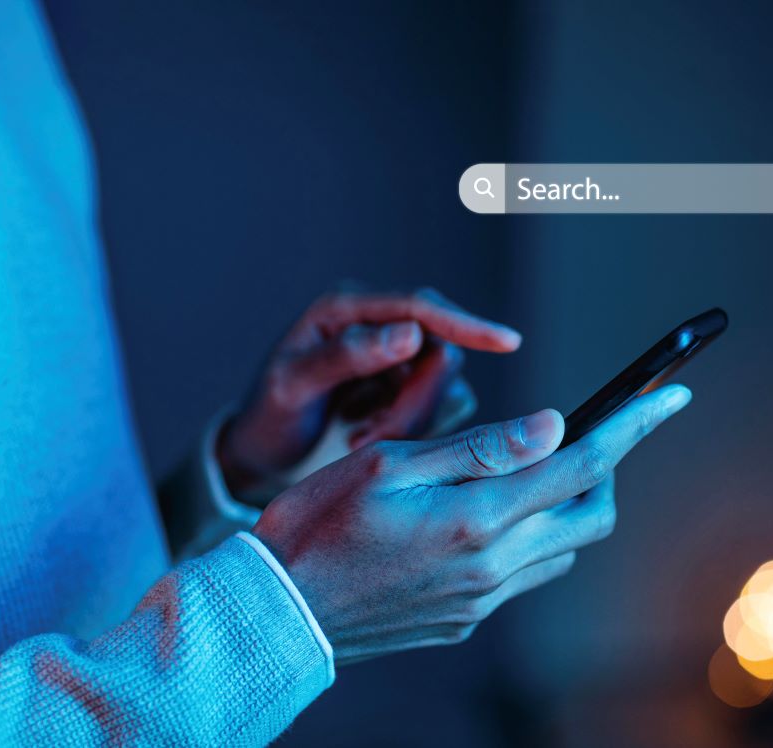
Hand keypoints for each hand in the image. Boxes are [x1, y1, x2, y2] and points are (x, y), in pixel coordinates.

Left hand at [217, 288, 521, 494]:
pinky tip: (369, 437)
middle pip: (441, 353)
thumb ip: (347, 355)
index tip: (509, 341)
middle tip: (367, 438)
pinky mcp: (408, 390)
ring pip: (444, 387)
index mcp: (348, 309)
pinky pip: (440, 410)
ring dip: (409, 422)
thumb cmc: (270, 415)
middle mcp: (381, 326)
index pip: (421, 307)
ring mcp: (398, 359)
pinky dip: (411, 432)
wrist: (263, 455)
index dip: (467, 323)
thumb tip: (410, 332)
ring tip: (359, 438)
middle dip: (413, 403)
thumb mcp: (293, 385)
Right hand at [252, 384, 691, 662]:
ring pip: (563, 549)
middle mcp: (492, 566)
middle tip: (582, 437)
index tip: (671, 396)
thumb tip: (554, 424)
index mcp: (475, 517)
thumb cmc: (317, 524)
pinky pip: (525, 577)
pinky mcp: (465, 620)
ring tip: (529, 474)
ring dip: (566, 506)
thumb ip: (478, 448)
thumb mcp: (388, 464)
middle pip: (591, 515)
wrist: (277, 613)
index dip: (633, 425)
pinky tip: (487, 520)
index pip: (581, 463)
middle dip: (605, 469)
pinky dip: (530, 538)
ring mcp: (481, 600)